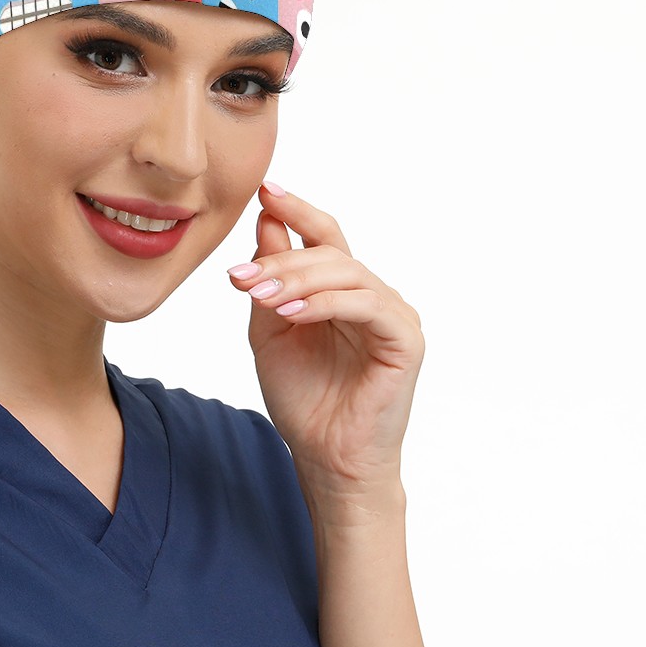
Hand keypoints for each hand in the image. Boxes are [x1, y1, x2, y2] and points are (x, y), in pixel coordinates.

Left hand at [226, 182, 424, 508]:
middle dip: (281, 258)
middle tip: (240, 276)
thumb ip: (270, 280)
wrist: (326, 458)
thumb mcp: (271, 329)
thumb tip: (265, 221)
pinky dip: (324, 304)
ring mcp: (392, 315)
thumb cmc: (303, 399)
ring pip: (345, 273)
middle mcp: (371, 295)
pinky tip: (291, 313)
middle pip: (329, 252)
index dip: (296, 208)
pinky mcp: (405, 339)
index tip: (264, 189)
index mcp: (341, 291)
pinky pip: (365, 305)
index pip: (323, 235)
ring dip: (296, 279)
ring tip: (258, 295)